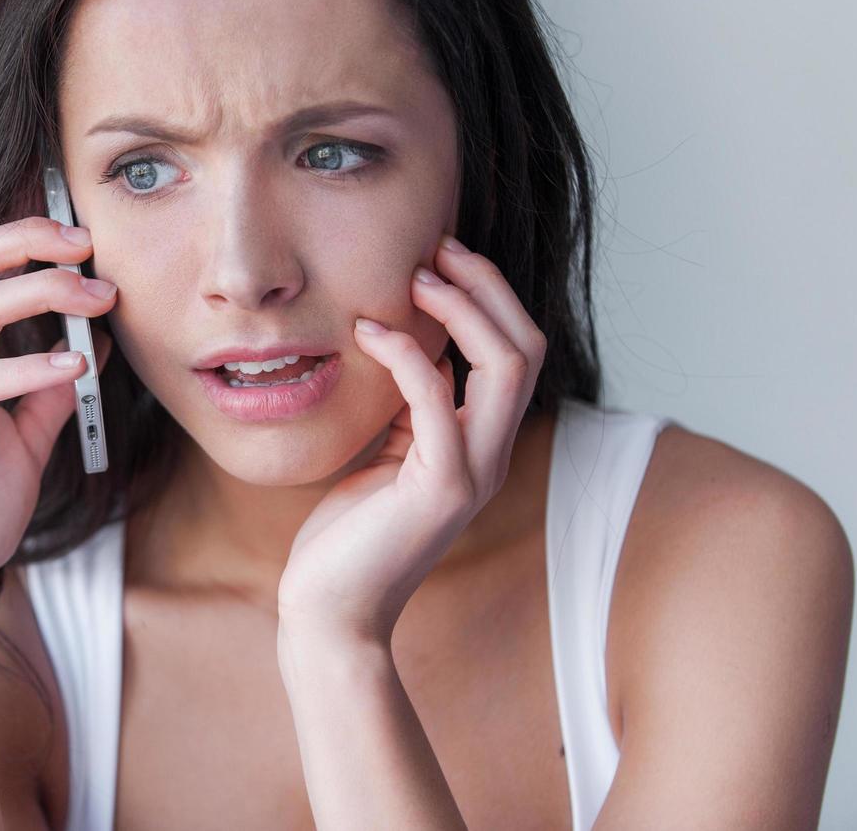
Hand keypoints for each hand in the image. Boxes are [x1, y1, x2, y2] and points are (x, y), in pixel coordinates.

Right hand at [0, 215, 116, 631]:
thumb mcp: (28, 441)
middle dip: (30, 240)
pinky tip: (72, 365)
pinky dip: (25, 366)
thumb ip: (53, 392)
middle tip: (90, 246)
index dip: (28, 239)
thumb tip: (93, 343)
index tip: (90, 241)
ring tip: (97, 299)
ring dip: (41, 291)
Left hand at [276, 234, 545, 645]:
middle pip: (526, 348)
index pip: (516, 352)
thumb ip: (415, 408)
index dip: (488, 297)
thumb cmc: (349, 533)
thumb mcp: (389, 453)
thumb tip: (421, 349)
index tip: (440, 256)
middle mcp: (489, 455)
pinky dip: (408, 354)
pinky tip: (369, 332)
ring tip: (416, 276)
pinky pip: (437, 401)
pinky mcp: (440, 489)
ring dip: (464, 309)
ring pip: (506, 366)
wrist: (330, 608)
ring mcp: (473, 473)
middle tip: (437, 248)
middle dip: (487, 287)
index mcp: (480, 444)